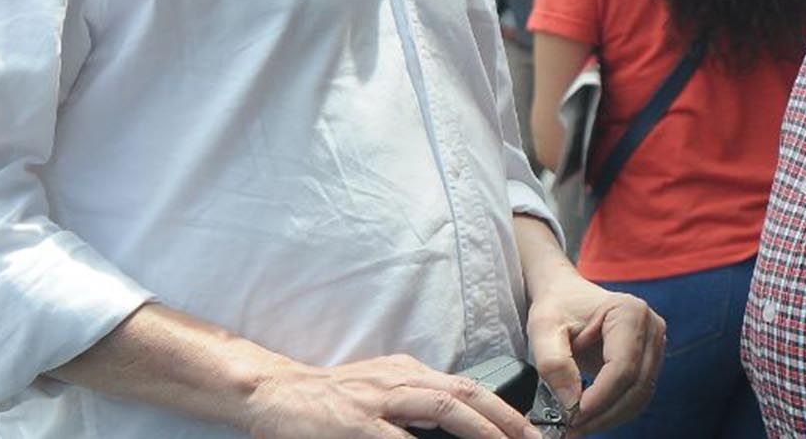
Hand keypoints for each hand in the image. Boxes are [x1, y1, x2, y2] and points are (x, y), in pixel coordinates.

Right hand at [241, 355, 539, 438]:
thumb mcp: (379, 388)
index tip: (530, 433)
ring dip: (482, 430)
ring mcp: (379, 401)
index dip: (504, 410)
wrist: (275, 393)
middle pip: (466, 395)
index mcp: (409, 372)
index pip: (467, 388)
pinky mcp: (356, 424)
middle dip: (507, 420)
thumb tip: (457, 423)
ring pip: (444, 409)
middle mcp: (400, 380)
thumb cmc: (330, 398)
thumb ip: (415, 402)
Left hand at [525, 274, 665, 434]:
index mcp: (629, 312)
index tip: (573, 416)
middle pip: (636, 385)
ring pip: (640, 395)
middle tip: (573, 428)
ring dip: (610, 417)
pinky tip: (591, 416)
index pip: (622, 367)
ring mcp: (655, 344)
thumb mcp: (544, 328)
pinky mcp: (649, 359)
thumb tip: (571, 401)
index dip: (599, 397)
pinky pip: (637, 394)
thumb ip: (553, 363)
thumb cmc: (557, 306)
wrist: (567, 294)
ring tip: (579, 426)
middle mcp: (652, 327)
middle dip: (604, 413)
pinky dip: (615, 410)